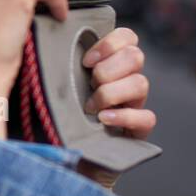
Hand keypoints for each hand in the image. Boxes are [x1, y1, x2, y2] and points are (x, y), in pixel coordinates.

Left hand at [76, 26, 155, 188]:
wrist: (69, 158)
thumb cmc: (61, 117)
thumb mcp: (61, 86)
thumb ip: (64, 63)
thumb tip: (49, 39)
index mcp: (112, 64)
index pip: (128, 38)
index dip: (110, 43)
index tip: (86, 60)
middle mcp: (128, 81)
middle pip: (136, 56)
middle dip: (108, 69)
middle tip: (89, 85)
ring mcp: (136, 105)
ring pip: (142, 83)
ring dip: (111, 93)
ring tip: (91, 108)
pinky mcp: (139, 131)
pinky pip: (147, 117)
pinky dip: (124, 116)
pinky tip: (104, 120)